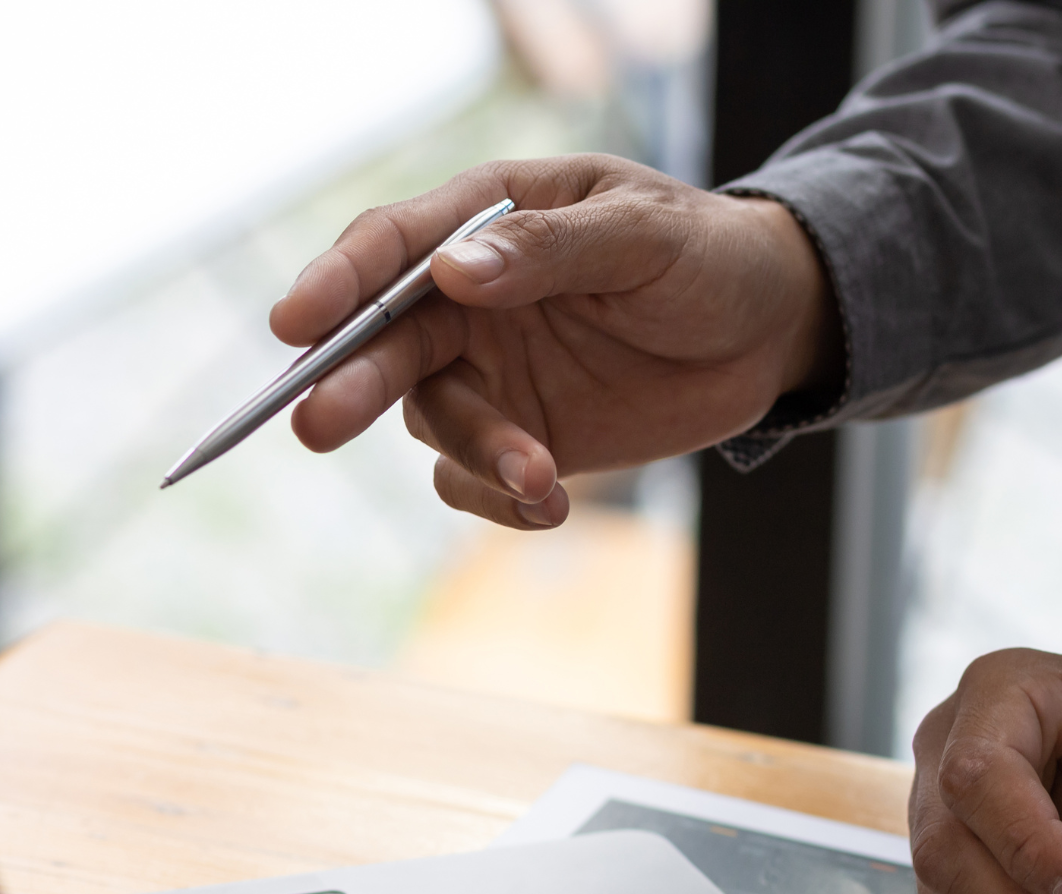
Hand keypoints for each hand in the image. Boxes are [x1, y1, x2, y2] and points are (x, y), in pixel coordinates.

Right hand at [268, 155, 838, 529]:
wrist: (766, 334)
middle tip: (316, 425)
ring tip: (543, 479)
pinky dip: (498, 500)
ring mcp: (491, 376)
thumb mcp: (645, 235)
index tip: (295, 322)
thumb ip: (551, 250)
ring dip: (476, 455)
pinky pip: (474, 482)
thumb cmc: (707, 257)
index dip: (339, 282)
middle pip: (387, 343)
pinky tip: (550, 506)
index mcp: (489, 220)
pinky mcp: (520, 439)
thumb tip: (454, 273)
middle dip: (353, 384)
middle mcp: (470, 301)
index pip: (394, 247)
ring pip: (435, 422)